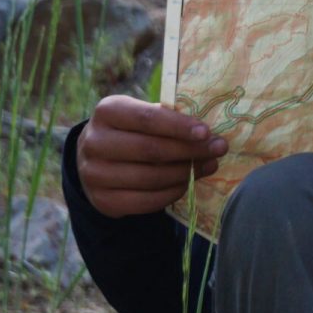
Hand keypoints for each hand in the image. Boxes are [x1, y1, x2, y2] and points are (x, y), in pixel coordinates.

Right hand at [75, 95, 228, 218]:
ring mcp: (93, 174)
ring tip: (210, 165)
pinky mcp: (102, 200)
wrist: (99, 158)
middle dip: (190, 151)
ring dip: (186, 173)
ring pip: (150, 177)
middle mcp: (94, 142)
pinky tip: (188, 183)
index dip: (179, 126)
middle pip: (150, 150)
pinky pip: (145, 201)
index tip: (207, 133)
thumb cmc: (133, 129)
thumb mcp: (144, 113)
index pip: (147, 118)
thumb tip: (208, 133)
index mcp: (107, 111)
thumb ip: (170, 117)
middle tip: (219, 149)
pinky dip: (172, 193)